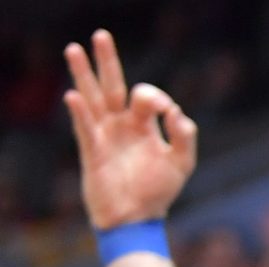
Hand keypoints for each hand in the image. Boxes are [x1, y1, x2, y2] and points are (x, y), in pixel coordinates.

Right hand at [63, 31, 198, 229]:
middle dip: (107, 61)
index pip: (145, 96)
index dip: (155, 96)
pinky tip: (73, 95)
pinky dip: (80, 112)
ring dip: (83, 74)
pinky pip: (84, 127)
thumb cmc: (158, 191)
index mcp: (142, 125)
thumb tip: (177, 112)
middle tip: (101, 35)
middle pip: (112, 86)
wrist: (137, 218)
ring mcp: (104, 135)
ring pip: (92, 98)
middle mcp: (121, 125)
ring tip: (74, 50)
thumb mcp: (181, 163)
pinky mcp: (92, 151)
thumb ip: (185, 136)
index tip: (165, 110)